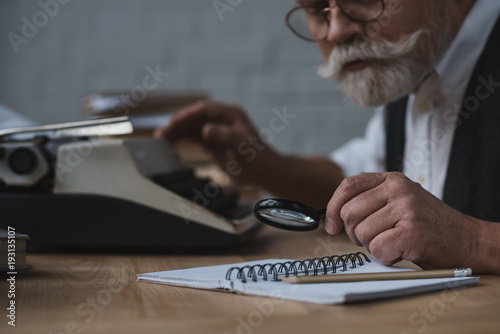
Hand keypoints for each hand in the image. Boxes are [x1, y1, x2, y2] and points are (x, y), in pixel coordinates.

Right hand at [154, 101, 277, 184]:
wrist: (265, 172)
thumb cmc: (258, 159)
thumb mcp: (243, 147)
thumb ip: (225, 136)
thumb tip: (206, 129)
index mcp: (230, 114)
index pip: (204, 110)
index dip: (187, 115)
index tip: (173, 123)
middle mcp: (222, 119)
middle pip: (195, 117)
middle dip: (178, 123)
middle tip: (162, 132)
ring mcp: (217, 130)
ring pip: (192, 127)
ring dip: (177, 131)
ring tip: (161, 138)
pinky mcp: (213, 142)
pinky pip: (194, 137)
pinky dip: (182, 139)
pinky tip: (171, 143)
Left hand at [325, 172, 478, 268]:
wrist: (466, 240)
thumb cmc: (427, 224)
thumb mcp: (399, 201)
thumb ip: (370, 201)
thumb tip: (333, 216)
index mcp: (392, 180)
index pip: (348, 185)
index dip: (332, 207)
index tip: (331, 225)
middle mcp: (398, 189)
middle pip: (349, 212)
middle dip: (354, 233)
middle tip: (373, 238)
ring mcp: (406, 209)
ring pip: (361, 233)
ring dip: (371, 246)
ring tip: (392, 243)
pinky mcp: (412, 231)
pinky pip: (377, 248)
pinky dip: (384, 257)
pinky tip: (399, 253)